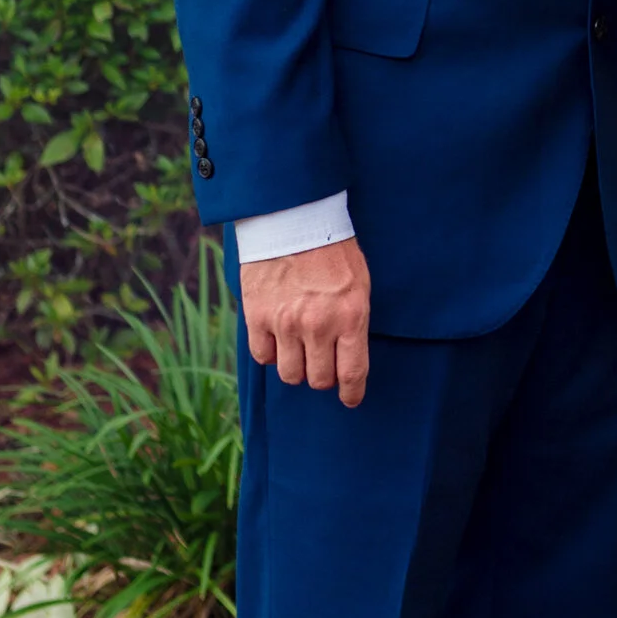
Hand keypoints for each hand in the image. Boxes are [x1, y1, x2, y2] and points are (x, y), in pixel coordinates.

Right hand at [240, 235, 371, 403]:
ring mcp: (286, 323)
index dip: (352, 393)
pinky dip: (270, 353)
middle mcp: (318, 325)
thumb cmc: (332, 250)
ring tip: (298, 349)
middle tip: (322, 364)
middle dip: (323, 377)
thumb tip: (347, 357)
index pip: (352, 373)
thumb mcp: (358, 283)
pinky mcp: (257, 316)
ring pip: (289, 374)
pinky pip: (262, 357)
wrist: (293, 219)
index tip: (350, 398)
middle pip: (318, 380)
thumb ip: (353, 321)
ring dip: (296, 366)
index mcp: (351, 316)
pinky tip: (276, 337)